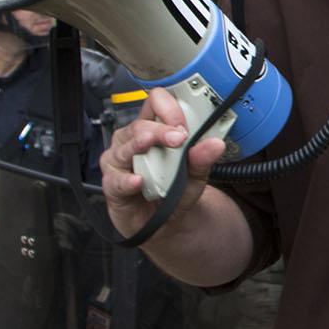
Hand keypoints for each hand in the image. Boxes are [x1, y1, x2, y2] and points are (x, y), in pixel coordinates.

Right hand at [99, 89, 229, 242]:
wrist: (162, 223)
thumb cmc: (173, 191)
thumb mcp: (195, 176)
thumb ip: (202, 159)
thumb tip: (216, 144)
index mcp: (153, 129)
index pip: (156, 104)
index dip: (170, 109)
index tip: (185, 123)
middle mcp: (133, 140)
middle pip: (142, 124)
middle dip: (161, 129)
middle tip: (179, 137)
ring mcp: (120, 160)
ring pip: (126, 146)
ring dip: (141, 144)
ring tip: (151, 143)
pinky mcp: (112, 184)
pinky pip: (117, 179)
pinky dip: (128, 180)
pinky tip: (138, 180)